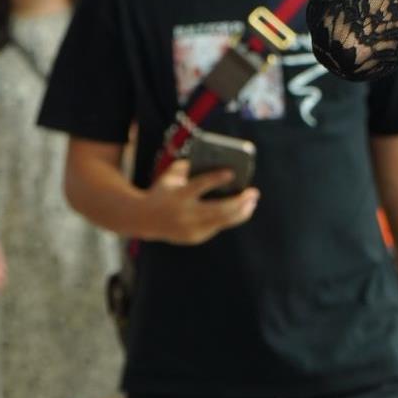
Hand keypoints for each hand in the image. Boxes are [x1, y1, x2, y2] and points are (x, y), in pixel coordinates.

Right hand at [141, 157, 259, 245]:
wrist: (143, 219)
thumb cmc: (161, 192)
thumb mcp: (169, 177)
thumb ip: (186, 166)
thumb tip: (209, 159)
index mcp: (178, 195)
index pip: (200, 186)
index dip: (216, 179)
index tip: (232, 173)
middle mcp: (185, 214)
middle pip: (218, 210)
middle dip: (239, 202)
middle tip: (254, 193)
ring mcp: (191, 228)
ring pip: (222, 222)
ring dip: (241, 212)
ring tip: (252, 203)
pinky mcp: (194, 237)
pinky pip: (217, 227)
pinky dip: (230, 218)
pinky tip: (241, 211)